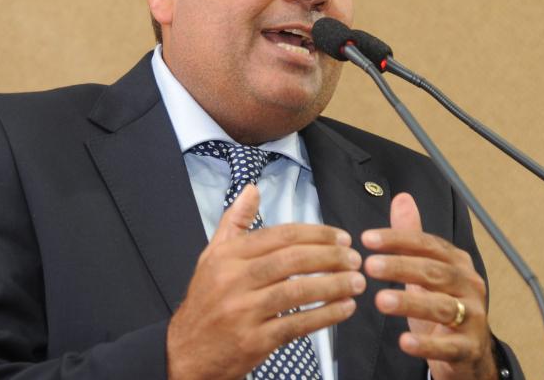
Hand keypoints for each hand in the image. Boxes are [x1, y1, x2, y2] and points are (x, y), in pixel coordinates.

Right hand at [167, 185, 366, 379]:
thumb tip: (252, 189)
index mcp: (228, 256)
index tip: (341, 237)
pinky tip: (344, 309)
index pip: (280, 236)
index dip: (316, 234)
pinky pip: (296, 325)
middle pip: (292, 261)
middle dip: (330, 257)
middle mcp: (234, 280)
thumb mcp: (212, 256)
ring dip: (333, 285)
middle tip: (354, 258)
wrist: (186, 353)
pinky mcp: (254, 341)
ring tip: (357, 282)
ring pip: (297, 292)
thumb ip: (235, 222)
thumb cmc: (205, 303)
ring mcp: (243, 312)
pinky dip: (325, 316)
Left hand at [362, 193, 495, 379]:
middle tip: (370, 266)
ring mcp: (473, 317)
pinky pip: (448, 346)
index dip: (398, 239)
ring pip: (442, 306)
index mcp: (457, 264)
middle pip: (435, 272)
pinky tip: (405, 341)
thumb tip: (402, 199)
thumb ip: (411, 237)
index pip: (428, 245)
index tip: (368, 239)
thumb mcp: (425, 271)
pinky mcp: (469, 348)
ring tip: (381, 300)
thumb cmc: (444, 306)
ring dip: (410, 302)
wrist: (469, 351)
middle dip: (401, 267)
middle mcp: (469, 286)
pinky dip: (427, 344)